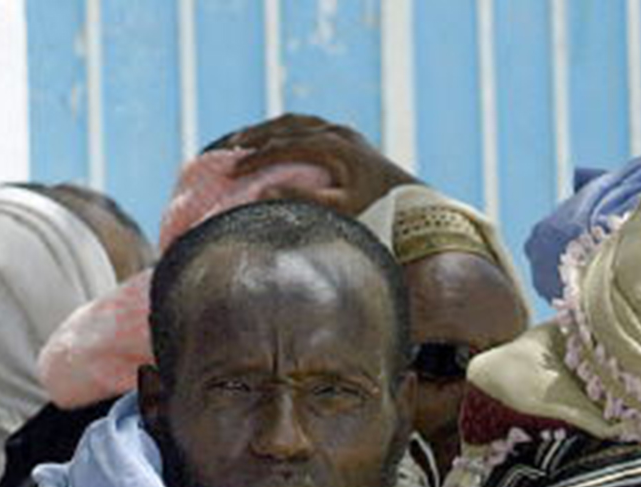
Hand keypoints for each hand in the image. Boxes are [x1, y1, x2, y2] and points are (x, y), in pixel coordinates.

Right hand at [219, 113, 418, 215]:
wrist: (413, 204)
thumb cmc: (378, 211)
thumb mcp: (341, 210)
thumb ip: (303, 199)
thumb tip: (262, 193)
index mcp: (333, 147)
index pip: (282, 147)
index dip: (254, 159)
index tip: (230, 171)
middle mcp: (337, 131)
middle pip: (285, 126)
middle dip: (254, 138)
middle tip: (226, 151)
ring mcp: (343, 131)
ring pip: (296, 121)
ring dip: (268, 129)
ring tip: (242, 142)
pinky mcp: (347, 137)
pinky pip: (308, 125)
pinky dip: (286, 130)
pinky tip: (273, 140)